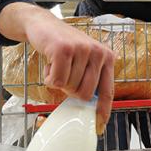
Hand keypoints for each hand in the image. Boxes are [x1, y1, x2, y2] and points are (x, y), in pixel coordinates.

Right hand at [0, 3, 114, 133]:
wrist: (43, 25)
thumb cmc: (64, 47)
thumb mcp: (84, 60)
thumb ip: (90, 79)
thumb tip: (90, 109)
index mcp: (107, 57)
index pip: (108, 91)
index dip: (102, 110)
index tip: (99, 125)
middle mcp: (98, 53)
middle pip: (85, 94)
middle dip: (70, 91)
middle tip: (64, 77)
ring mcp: (82, 50)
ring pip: (69, 87)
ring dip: (58, 81)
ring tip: (57, 65)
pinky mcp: (64, 50)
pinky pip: (57, 80)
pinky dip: (49, 78)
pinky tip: (50, 64)